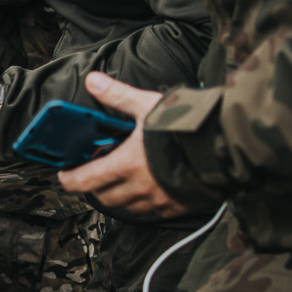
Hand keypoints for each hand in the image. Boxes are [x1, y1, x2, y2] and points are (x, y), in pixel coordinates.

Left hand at [57, 73, 188, 216]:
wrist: (226, 145)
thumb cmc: (186, 127)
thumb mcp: (147, 105)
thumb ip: (117, 95)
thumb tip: (94, 81)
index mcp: (125, 165)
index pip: (84, 181)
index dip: (69, 180)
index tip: (64, 176)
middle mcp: (138, 188)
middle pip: (103, 196)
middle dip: (93, 186)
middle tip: (94, 172)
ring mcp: (158, 199)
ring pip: (125, 205)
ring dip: (117, 194)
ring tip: (119, 177)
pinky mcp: (177, 205)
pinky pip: (151, 210)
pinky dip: (142, 201)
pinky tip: (146, 186)